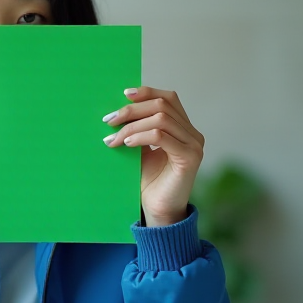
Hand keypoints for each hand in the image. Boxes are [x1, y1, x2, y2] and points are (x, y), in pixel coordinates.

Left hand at [102, 87, 204, 226]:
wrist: (157, 210)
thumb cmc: (147, 181)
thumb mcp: (140, 149)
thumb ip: (137, 128)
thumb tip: (116, 110)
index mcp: (183, 128)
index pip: (169, 98)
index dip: (147, 92)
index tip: (123, 95)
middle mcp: (192, 133)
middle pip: (163, 105)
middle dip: (132, 110)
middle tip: (109, 120)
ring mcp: (194, 145)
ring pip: (161, 118)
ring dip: (132, 125)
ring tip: (114, 138)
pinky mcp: (189, 158)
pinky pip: (161, 136)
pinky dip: (140, 136)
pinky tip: (127, 143)